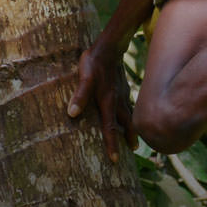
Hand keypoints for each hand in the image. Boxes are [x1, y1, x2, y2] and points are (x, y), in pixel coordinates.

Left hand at [69, 44, 137, 162]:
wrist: (110, 46)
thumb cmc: (94, 62)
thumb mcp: (84, 77)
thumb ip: (80, 95)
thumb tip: (72, 114)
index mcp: (108, 101)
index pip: (110, 127)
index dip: (112, 144)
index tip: (115, 160)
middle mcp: (117, 100)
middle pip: (125, 123)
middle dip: (129, 138)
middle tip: (133, 150)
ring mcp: (122, 93)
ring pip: (129, 114)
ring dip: (131, 126)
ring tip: (134, 136)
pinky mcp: (122, 86)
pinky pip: (128, 103)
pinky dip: (130, 112)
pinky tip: (129, 112)